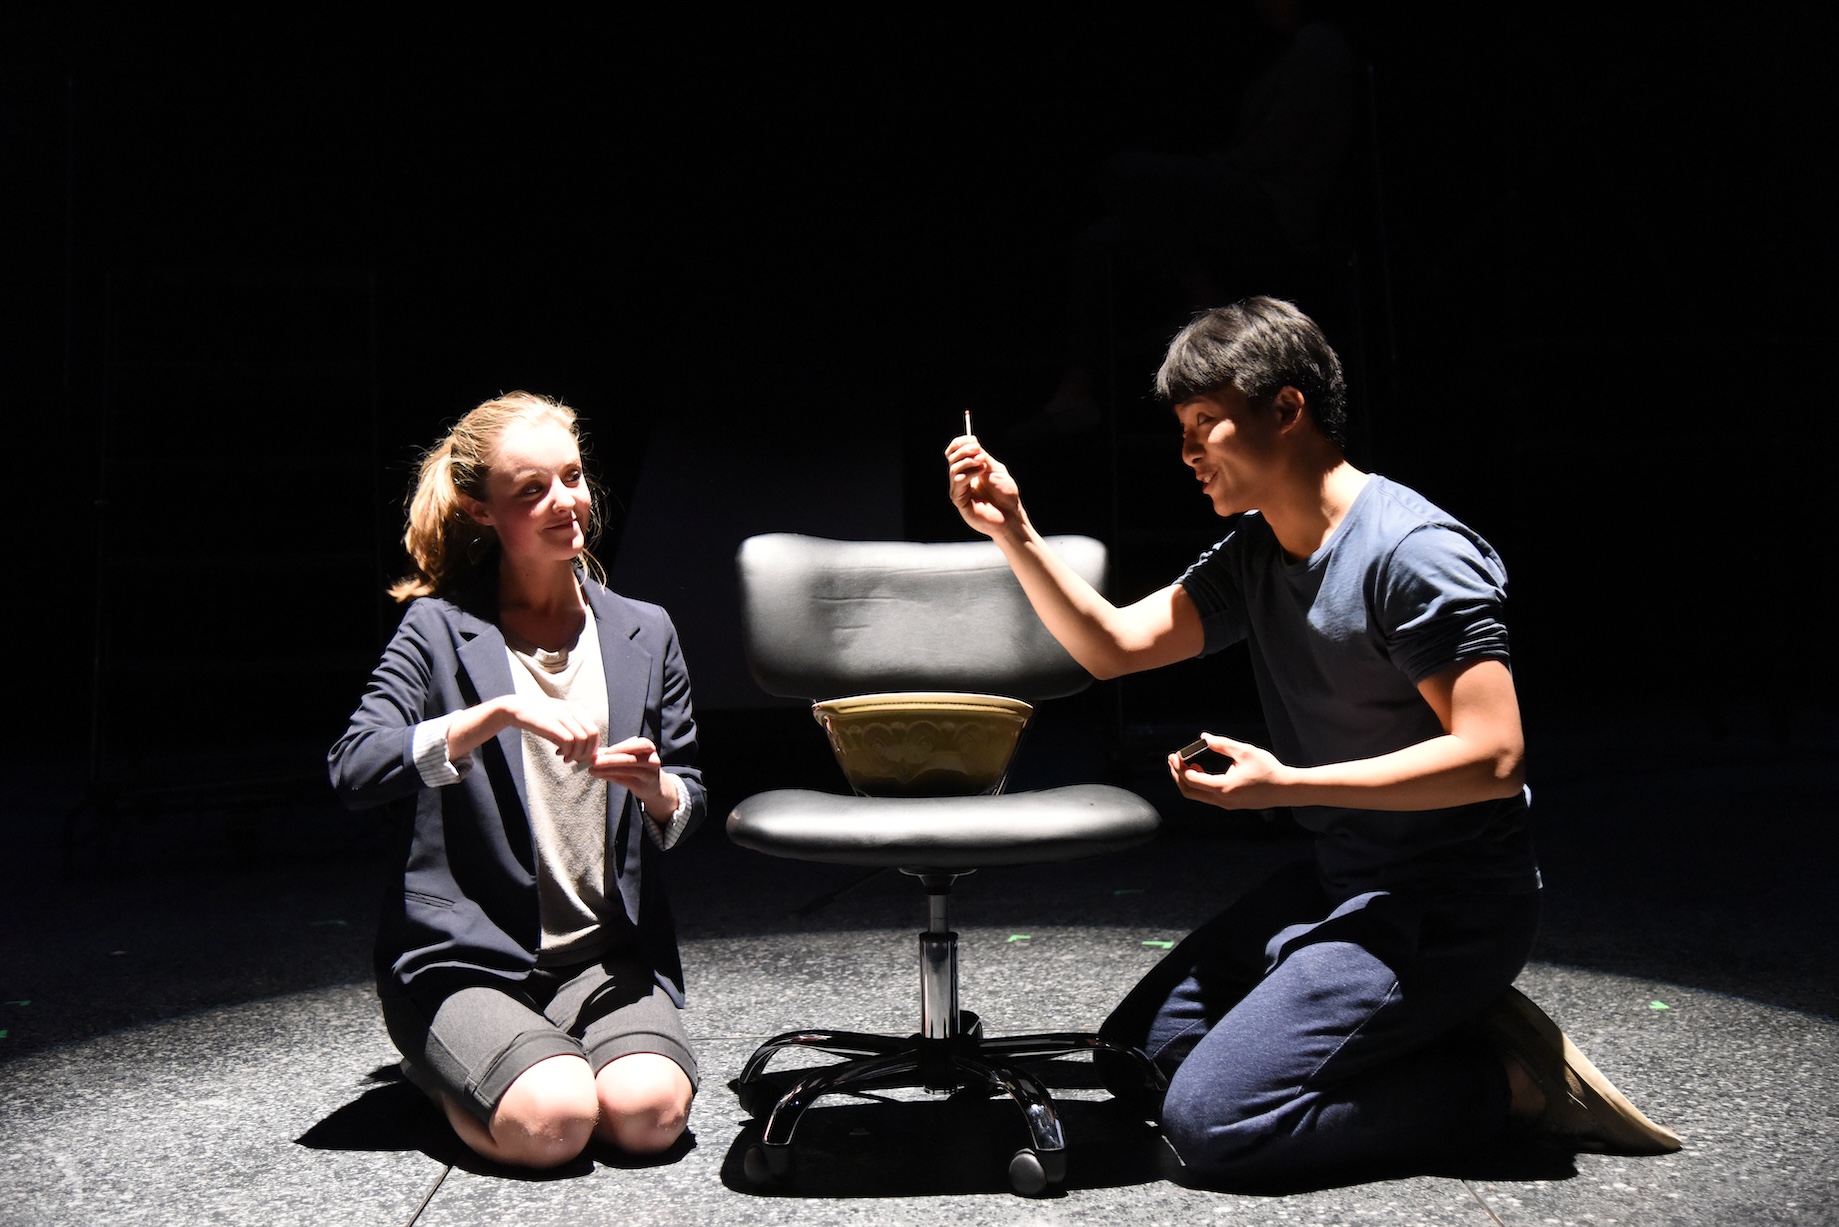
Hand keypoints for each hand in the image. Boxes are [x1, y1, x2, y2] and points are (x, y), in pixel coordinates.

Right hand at [499, 694, 601, 765]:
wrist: (517, 708)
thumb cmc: (540, 720)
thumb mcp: (559, 725)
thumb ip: (572, 737)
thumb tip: (584, 758)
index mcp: (577, 710)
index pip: (595, 732)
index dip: (592, 748)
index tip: (583, 757)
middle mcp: (573, 711)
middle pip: (592, 735)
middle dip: (587, 753)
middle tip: (576, 761)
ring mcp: (562, 716)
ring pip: (582, 739)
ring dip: (576, 754)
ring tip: (566, 758)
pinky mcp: (551, 723)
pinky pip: (568, 741)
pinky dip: (567, 751)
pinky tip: (559, 753)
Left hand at [591, 736, 677, 820]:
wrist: (652, 785)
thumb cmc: (638, 766)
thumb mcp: (631, 755)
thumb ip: (615, 753)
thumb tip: (595, 752)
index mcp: (648, 747)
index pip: (637, 745)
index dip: (621, 747)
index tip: (604, 751)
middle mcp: (652, 760)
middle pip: (631, 759)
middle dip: (610, 760)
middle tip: (594, 761)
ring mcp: (649, 774)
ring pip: (627, 770)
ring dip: (607, 769)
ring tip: (593, 768)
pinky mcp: (642, 786)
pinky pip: (623, 780)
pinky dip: (609, 776)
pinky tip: (599, 774)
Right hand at [946, 435, 1023, 538]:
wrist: (1011, 516)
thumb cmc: (1006, 496)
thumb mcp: (996, 470)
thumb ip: (984, 458)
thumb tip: (973, 444)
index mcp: (969, 471)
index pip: (955, 453)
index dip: (960, 444)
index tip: (972, 439)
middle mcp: (962, 480)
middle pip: (951, 458)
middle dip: (964, 449)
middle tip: (978, 449)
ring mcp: (960, 490)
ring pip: (953, 468)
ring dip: (968, 461)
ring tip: (982, 463)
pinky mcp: (960, 501)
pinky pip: (958, 481)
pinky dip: (969, 472)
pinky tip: (981, 472)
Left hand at [1167, 732, 1291, 810]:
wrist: (1285, 789)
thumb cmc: (1267, 768)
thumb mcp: (1244, 751)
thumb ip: (1222, 744)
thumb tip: (1204, 737)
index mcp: (1223, 787)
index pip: (1191, 779)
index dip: (1180, 766)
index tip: (1176, 754)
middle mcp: (1222, 799)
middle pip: (1189, 792)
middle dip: (1177, 775)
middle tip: (1173, 759)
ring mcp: (1226, 804)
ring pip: (1197, 796)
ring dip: (1187, 779)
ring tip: (1187, 761)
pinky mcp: (1230, 804)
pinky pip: (1207, 796)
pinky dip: (1198, 784)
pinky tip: (1201, 769)